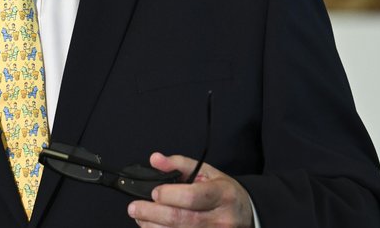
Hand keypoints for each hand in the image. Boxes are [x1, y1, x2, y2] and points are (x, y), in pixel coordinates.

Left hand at [127, 153, 253, 227]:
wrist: (246, 215)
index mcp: (222, 194)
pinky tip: (153, 227)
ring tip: (140, 218)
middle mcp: (221, 219)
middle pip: (181, 219)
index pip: (191, 197)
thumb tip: (155, 159)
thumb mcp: (206, 172)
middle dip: (152, 213)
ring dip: (153, 227)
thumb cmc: (223, 193)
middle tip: (134, 208)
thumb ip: (178, 164)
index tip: (154, 192)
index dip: (168, 195)